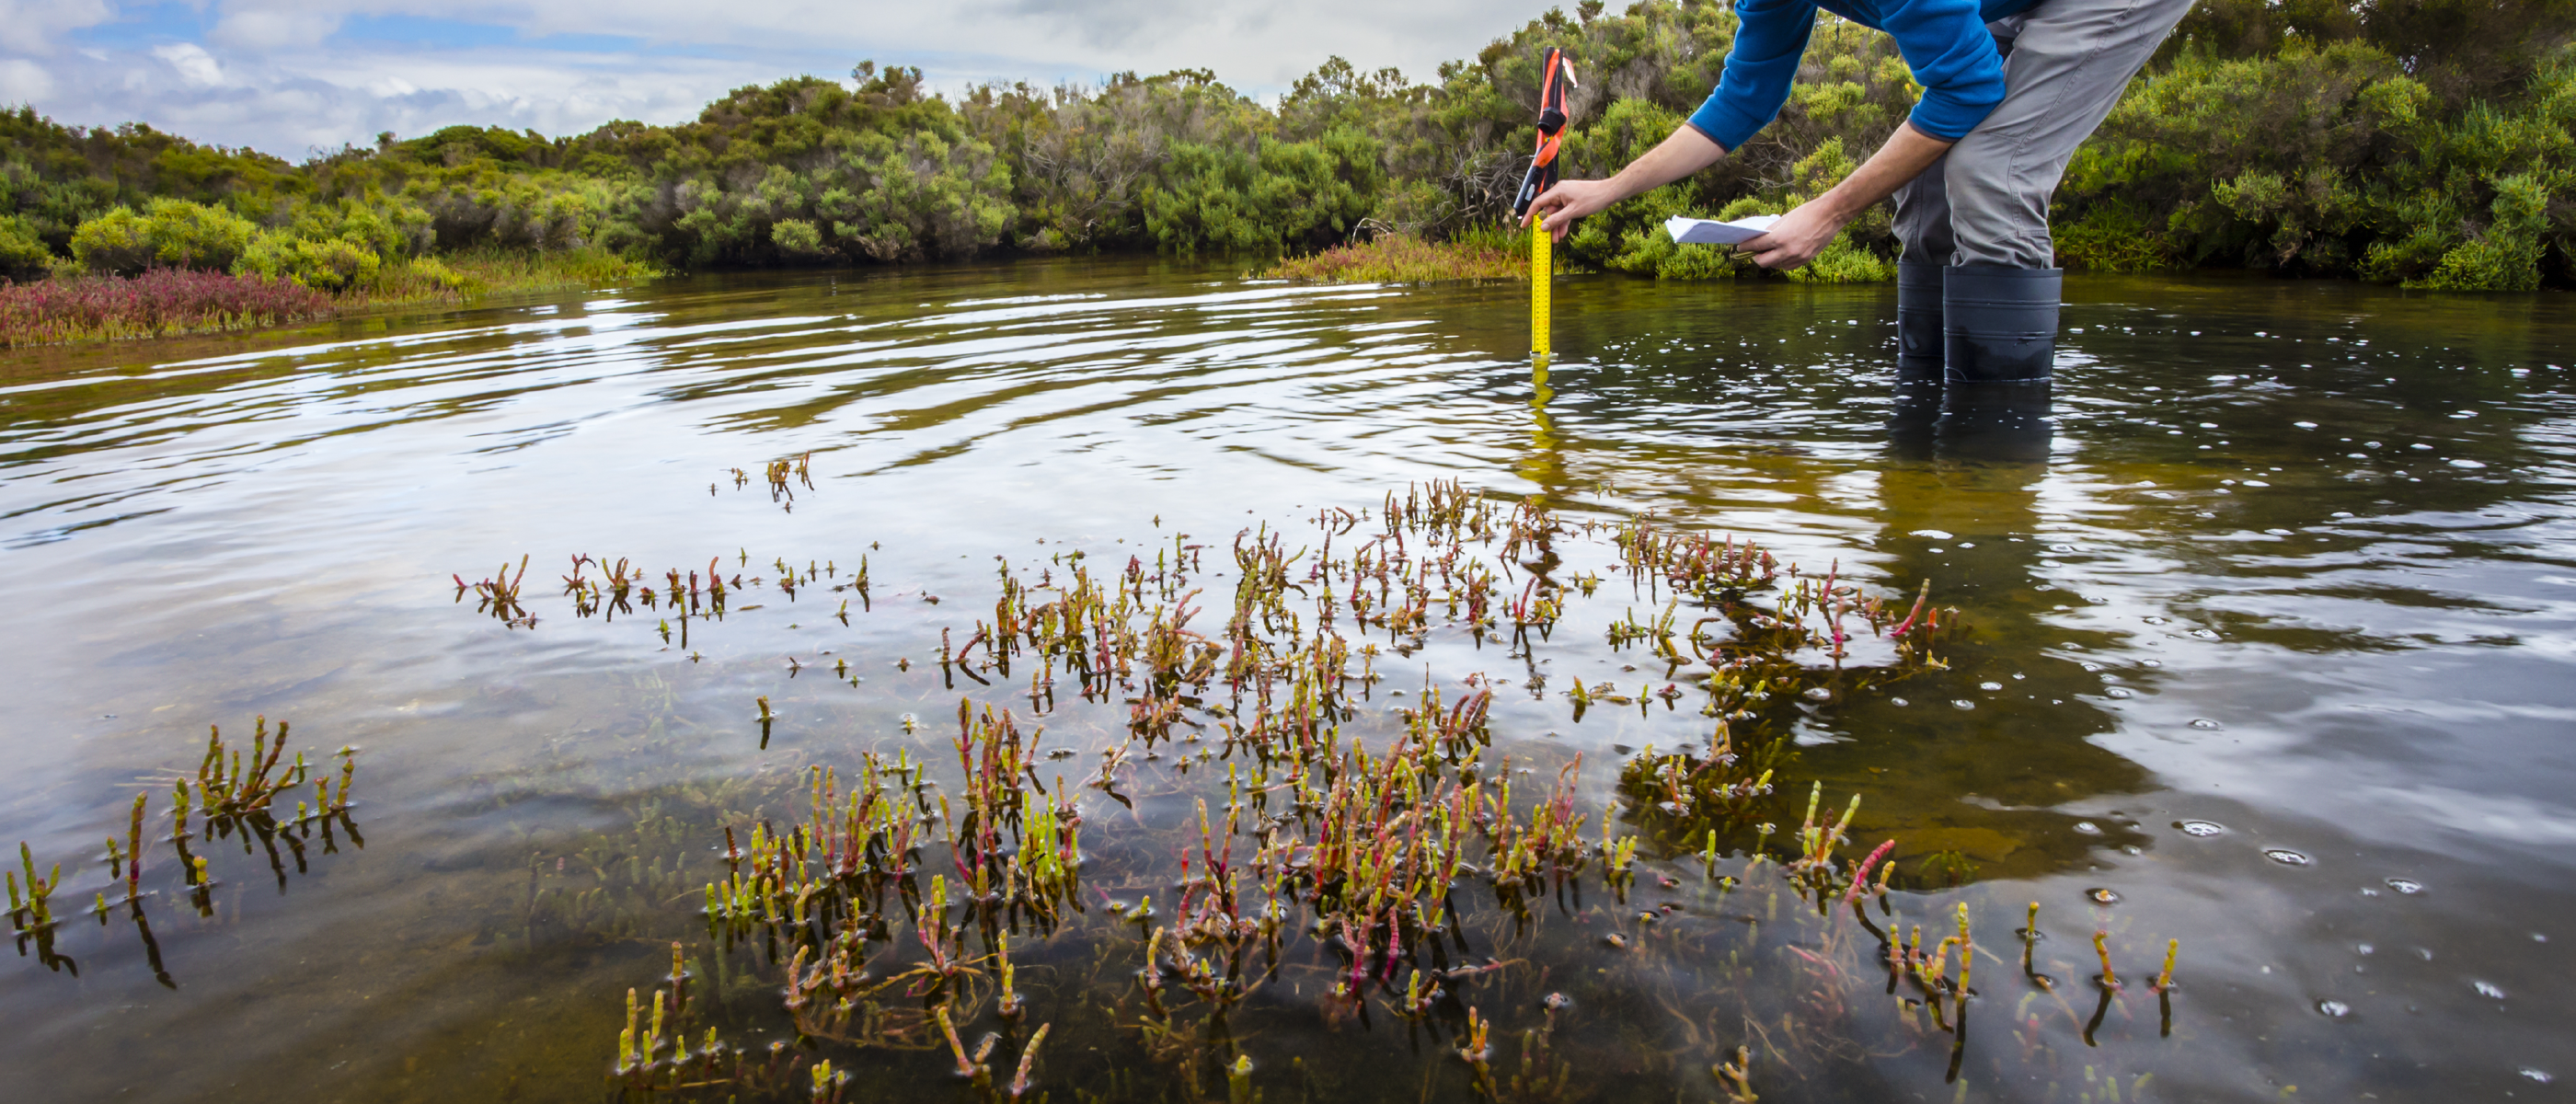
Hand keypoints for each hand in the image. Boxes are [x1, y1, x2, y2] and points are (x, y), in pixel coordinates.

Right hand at [1524, 179, 1622, 240]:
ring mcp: (1566, 197)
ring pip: (1556, 214)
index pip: (1538, 203)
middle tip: (1545, 239)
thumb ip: (1557, 220)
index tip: (1524, 226)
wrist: (1610, 192)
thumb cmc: (1593, 198)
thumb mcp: (1573, 212)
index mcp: (1557, 191)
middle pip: (1547, 211)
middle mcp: (1560, 193)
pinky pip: (1564, 213)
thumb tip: (1543, 227)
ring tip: (1556, 240)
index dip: (1530, 215)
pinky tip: (1563, 233)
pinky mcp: (1572, 201)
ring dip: (1555, 226)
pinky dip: (1563, 222)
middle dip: (1547, 225)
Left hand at [1738, 198, 1852, 269]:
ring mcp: (1798, 257)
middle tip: (1752, 252)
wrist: (1831, 214)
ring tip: (1767, 253)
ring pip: (1776, 266)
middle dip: (1755, 257)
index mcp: (1780, 238)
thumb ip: (1771, 231)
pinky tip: (1780, 255)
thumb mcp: (1785, 219)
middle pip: (1763, 262)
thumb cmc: (1807, 212)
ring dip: (1769, 261)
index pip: (1756, 246)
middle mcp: (1788, 251)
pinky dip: (1781, 262)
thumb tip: (1759, 238)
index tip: (1739, 246)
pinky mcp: (1806, 260)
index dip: (1746, 246)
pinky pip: (1788, 266)